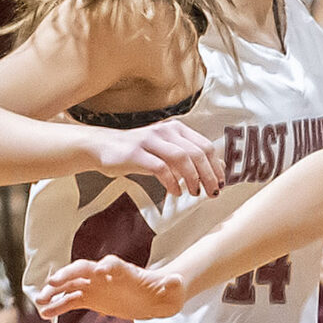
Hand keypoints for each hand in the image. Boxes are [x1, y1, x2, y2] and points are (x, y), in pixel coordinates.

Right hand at [38, 255, 186, 321]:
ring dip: (56, 292)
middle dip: (67, 275)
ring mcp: (96, 286)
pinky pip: (72, 301)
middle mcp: (106, 275)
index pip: (112, 265)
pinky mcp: (92, 299)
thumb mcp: (171, 288)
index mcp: (124, 271)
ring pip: (71, 286)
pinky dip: (59, 307)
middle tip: (52, 282)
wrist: (157, 297)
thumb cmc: (164, 290)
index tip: (99, 271)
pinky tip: (45, 314)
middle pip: (83, 270)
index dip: (106, 267)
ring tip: (40, 301)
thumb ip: (172, 285)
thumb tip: (176, 281)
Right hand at [87, 119, 224, 199]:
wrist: (102, 147)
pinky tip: (175, 191)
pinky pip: (160, 168)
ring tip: (194, 193)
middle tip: (212, 193)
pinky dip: (172, 182)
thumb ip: (190, 157)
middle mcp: (165, 131)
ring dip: (193, 178)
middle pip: (197, 153)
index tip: (221, 184)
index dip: (216, 167)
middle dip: (208, 175)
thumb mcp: (167, 151)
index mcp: (176, 129)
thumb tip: (220, 167)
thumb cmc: (139, 152)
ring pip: (181, 158)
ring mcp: (150, 140)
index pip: (205, 146)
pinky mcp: (136, 153)